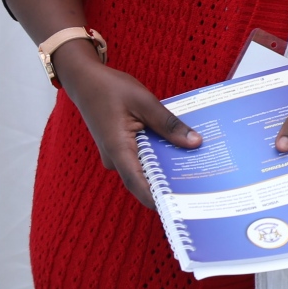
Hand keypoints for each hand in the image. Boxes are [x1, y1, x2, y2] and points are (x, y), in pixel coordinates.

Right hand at [57, 43, 200, 208]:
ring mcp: (116, 154)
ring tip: (198, 167)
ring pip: (144, 167)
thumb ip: (169, 124)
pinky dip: (159, 155)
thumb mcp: (145, 102)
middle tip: (201, 185)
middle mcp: (115, 158)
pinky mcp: (120, 148)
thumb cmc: (111, 89)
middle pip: (145, 178)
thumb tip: (194, 143)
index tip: (179, 208)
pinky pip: (141, 157)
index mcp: (118, 149)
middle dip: (170, 182)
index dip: (158, 198)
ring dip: (166, 167)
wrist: (86, 81)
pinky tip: (181, 149)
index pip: (139, 184)